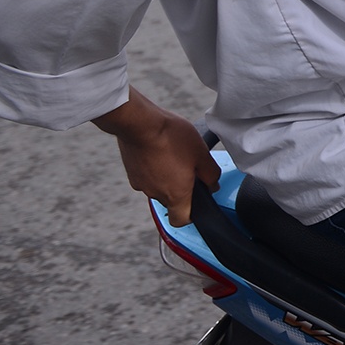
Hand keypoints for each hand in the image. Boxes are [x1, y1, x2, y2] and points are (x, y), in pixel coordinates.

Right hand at [93, 88, 220, 224]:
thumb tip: (213, 185)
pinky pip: (147, 176)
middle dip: (182, 188)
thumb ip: (211, 174)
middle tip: (189, 168)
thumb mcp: (202, 154)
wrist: (140, 123)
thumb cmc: (172, 137)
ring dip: (167, 176)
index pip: (181, 220)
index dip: (191, 214)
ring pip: (158, 187)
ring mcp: (140, 184)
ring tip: (174, 154)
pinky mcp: (131, 172)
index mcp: (175, 194)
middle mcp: (155, 193)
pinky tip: (161, 150)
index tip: (197, 199)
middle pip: (171, 201)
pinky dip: (154, 168)